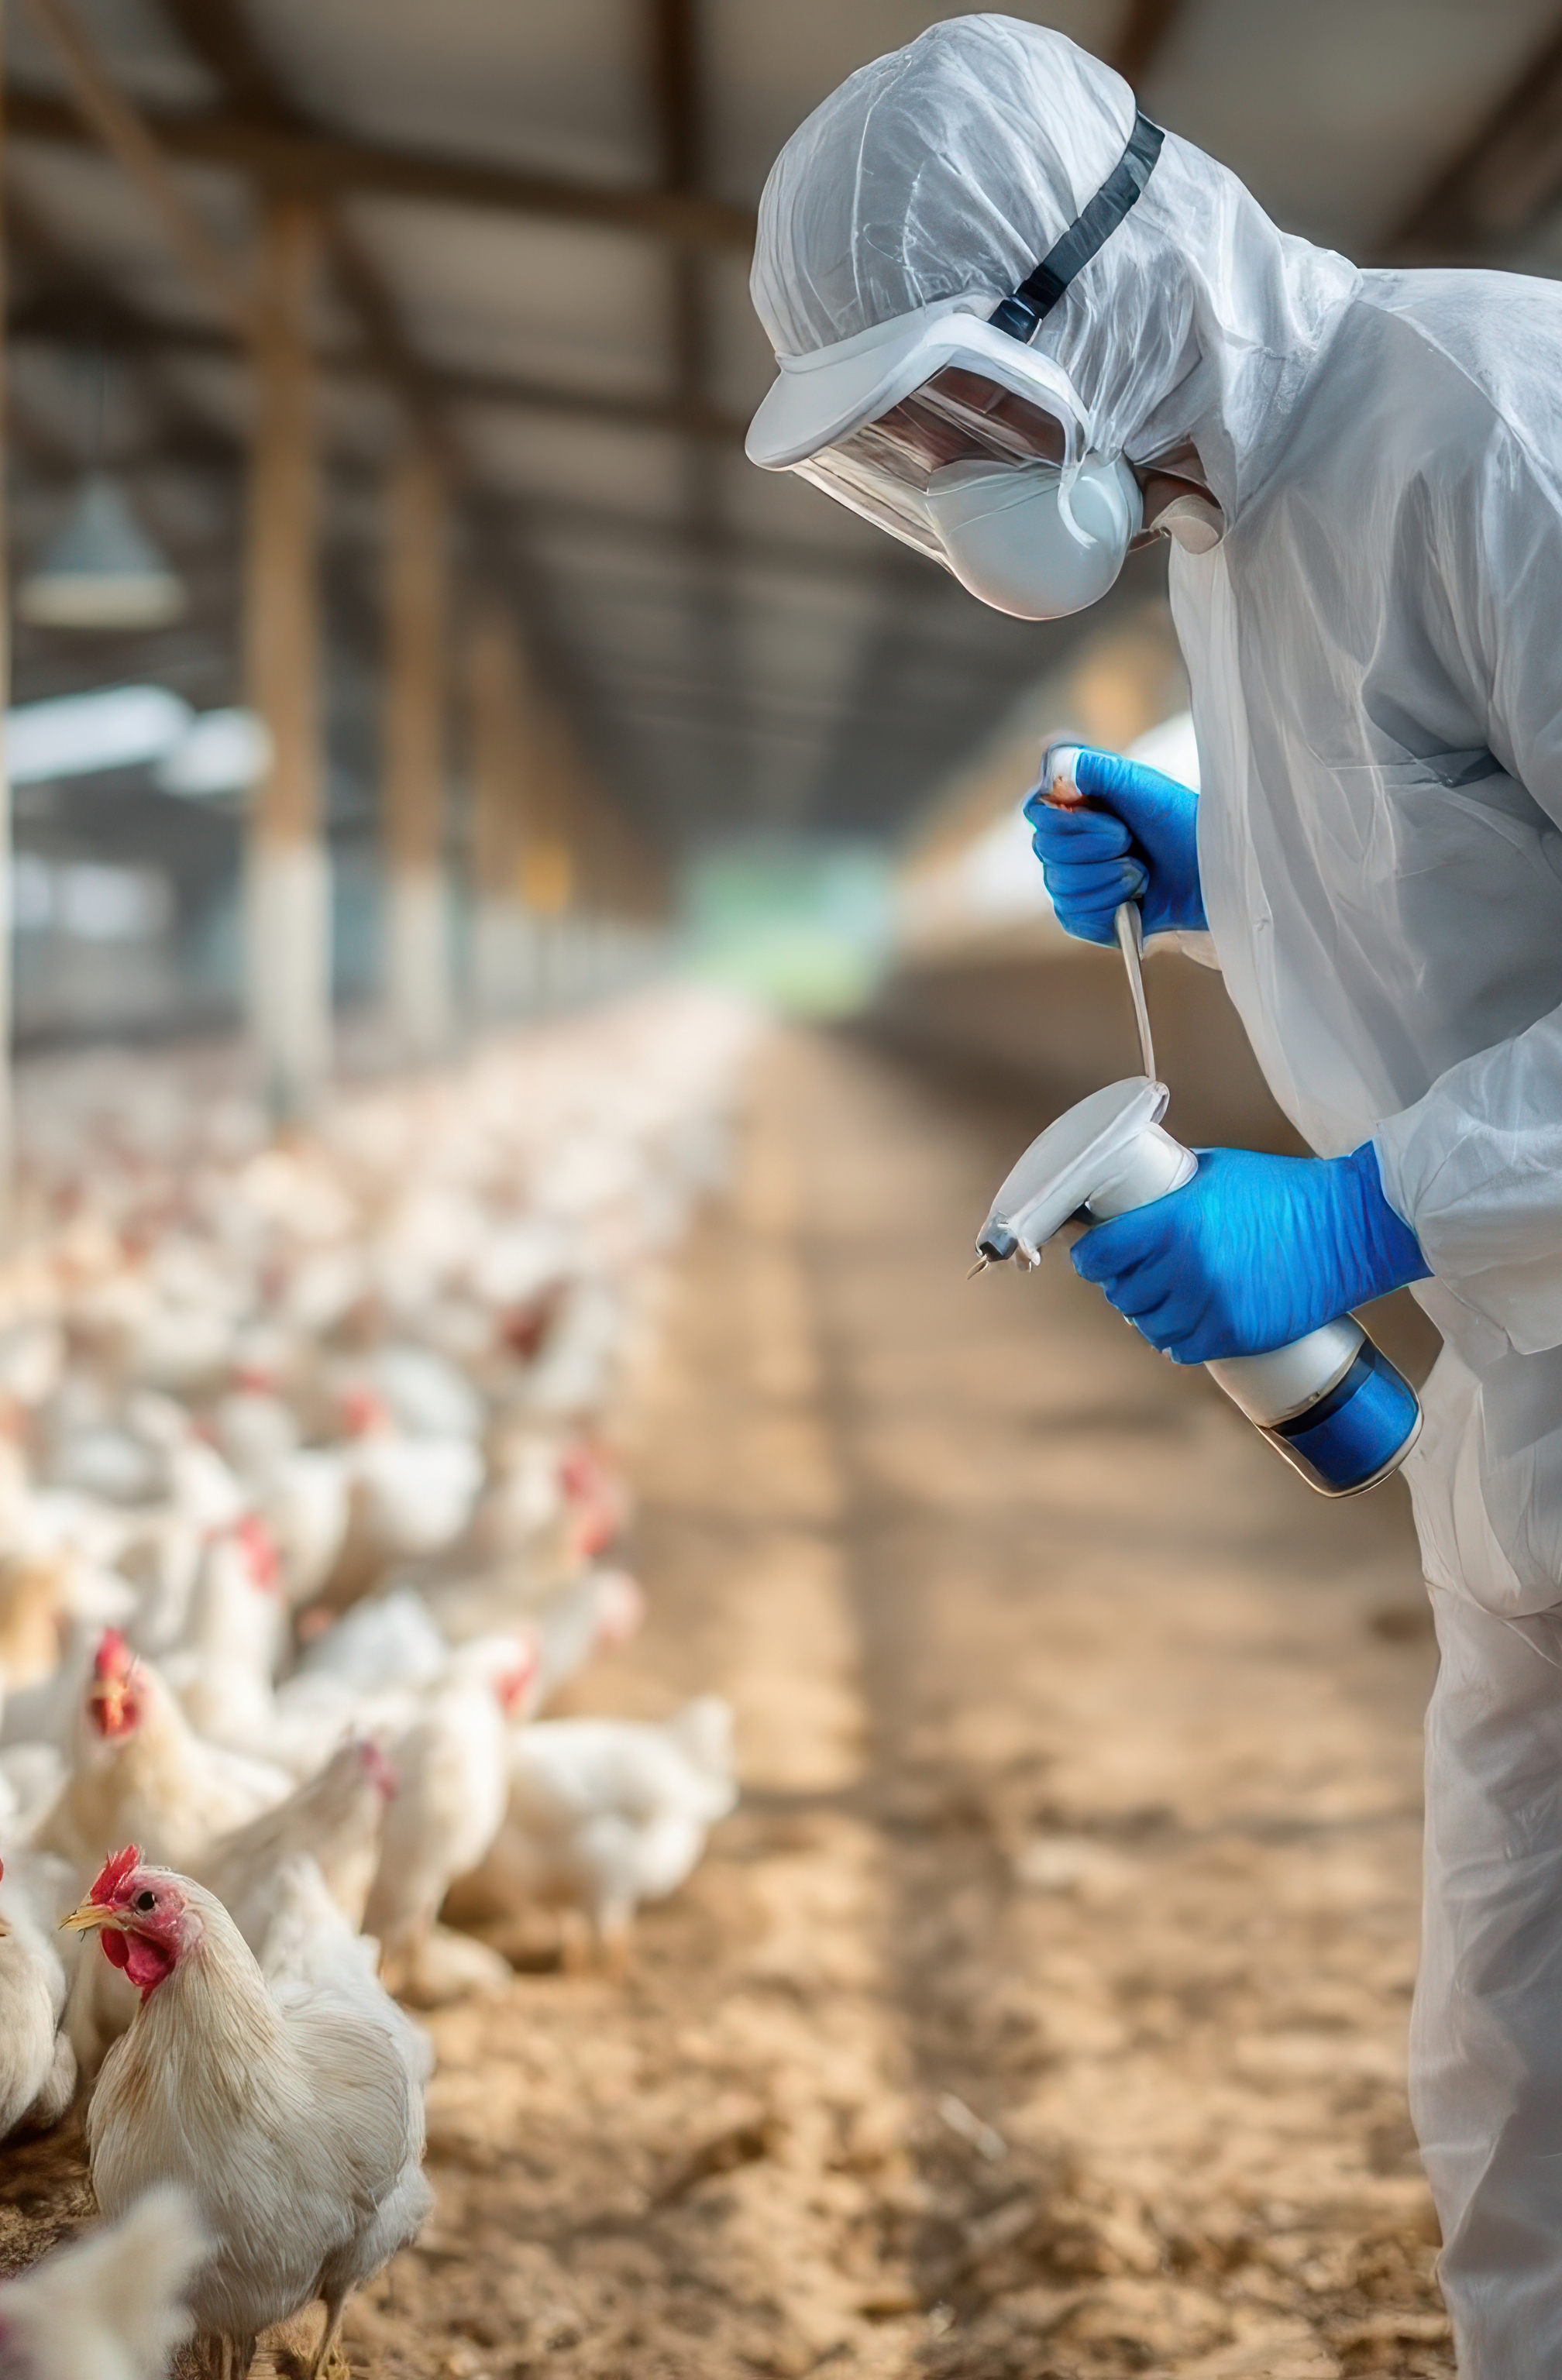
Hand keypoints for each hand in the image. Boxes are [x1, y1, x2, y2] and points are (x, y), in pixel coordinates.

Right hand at [1023, 744, 1205, 944]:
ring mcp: (1069, 882)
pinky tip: (1134, 900)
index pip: (1038, 813)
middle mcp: (1062, 843)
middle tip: (1133, 843)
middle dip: (1101, 849)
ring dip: (1112, 880)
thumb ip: (1090, 766)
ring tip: (1141, 872)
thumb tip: (1052, 767)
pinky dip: (1111, 909)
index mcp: (1070, 805)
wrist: (1211, 870)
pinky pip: (1074, 919)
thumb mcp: (1135, 781)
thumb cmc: (1177, 821)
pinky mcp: (1081, 918)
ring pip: (1062, 887)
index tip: (1117, 822)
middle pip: (1047, 851)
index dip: (1075, 823)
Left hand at [1071, 1142, 1429, 1363]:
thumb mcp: (1216, 1171)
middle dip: (1122, 1282)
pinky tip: (1184, 1322)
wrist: (1351, 1228)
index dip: (1089, 1257)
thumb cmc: (1286, 1192)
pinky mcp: (1237, 1335)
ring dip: (1148, 1313)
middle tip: (1134, 1272)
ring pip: (1148, 1326)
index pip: (1099, 1254)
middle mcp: (1188, 1268)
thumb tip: (1129, 1199)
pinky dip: (1178, 1338)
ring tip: (1162, 1298)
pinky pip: (1182, 1349)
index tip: (1092, 1256)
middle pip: (1120, 1292)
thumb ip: (1170, 1190)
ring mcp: (1212, 1306)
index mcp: (1175, 1221)